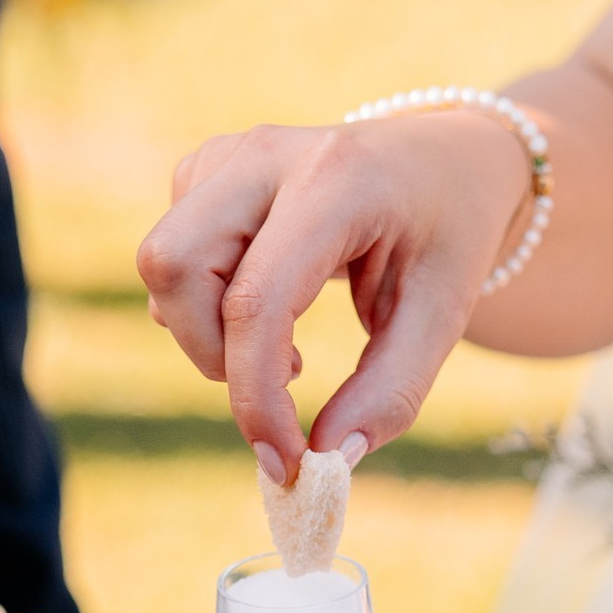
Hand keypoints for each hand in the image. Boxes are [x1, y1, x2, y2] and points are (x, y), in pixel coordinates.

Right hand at [135, 110, 533, 483]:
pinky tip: (264, 296)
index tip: (285, 460)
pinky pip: (172, 249)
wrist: (448, 158)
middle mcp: (270, 154)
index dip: (255, 395)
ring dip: (205, 328)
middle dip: (210, 352)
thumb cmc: (448, 235)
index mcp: (338, 179)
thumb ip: (390, 390)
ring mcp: (231, 153)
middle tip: (285, 380)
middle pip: (174, 265)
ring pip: (163, 261)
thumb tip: (326, 458)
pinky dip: (202, 298)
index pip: (256, 299)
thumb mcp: (444, 314)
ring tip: (283, 339)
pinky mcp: (208, 167)